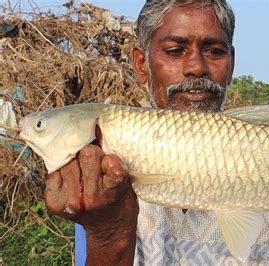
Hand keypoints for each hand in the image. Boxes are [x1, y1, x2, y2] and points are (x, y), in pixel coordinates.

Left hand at [45, 144, 137, 264]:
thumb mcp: (126, 181)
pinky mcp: (53, 202)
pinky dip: (63, 171)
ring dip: (75, 161)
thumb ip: (113, 161)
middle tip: (97, 164)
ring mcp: (69, 201)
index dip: (110, 158)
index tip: (111, 161)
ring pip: (68, 160)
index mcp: (112, 191)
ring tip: (83, 171)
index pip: (110, 162)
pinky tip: (72, 178)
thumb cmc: (120, 199)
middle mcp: (88, 198)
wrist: (109, 229)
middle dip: (92, 154)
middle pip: (86, 154)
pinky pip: (53, 171)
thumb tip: (95, 128)